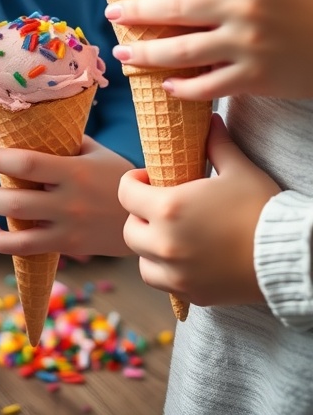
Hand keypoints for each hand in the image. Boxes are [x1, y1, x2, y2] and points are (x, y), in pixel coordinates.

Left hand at [0, 137, 133, 257]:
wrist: (146, 217)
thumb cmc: (118, 177)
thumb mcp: (97, 153)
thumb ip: (67, 142)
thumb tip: (35, 127)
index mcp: (74, 171)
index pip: (27, 163)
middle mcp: (68, 201)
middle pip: (15, 201)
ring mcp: (67, 227)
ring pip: (17, 228)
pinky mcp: (67, 246)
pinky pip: (25, 249)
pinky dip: (0, 242)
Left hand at [106, 0, 312, 98]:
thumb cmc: (311, 2)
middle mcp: (243, 8)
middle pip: (176, 7)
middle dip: (137, 12)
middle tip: (112, 17)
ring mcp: (247, 45)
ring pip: (183, 50)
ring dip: (147, 53)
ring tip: (125, 53)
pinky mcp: (255, 79)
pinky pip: (208, 86)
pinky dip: (183, 88)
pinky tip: (165, 85)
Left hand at [120, 115, 280, 306]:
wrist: (287, 253)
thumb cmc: (261, 207)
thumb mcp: (238, 168)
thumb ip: (217, 143)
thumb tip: (211, 120)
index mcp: (169, 208)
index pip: (126, 193)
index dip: (134, 182)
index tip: (149, 179)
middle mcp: (165, 244)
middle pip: (129, 230)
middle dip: (139, 216)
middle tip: (158, 207)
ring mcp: (177, 273)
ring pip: (142, 261)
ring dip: (148, 247)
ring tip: (167, 235)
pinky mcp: (192, 294)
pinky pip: (163, 283)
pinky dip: (165, 271)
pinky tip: (182, 257)